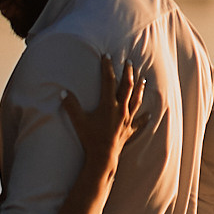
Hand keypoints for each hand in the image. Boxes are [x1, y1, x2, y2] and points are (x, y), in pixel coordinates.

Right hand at [61, 53, 140, 181]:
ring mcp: (127, 119)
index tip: (107, 56)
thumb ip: (71, 106)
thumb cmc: (91, 138)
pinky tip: (150, 114)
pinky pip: (140, 122)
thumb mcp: (79, 121)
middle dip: (128, 73)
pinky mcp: (130, 130)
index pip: (109, 81)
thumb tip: (63, 92)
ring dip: (140, 89)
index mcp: (108, 104)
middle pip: (127, 87)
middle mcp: (121, 109)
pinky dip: (145, 117)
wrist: (103, 156)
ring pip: (137, 100)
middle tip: (129, 62)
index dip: (107, 67)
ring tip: (143, 79)